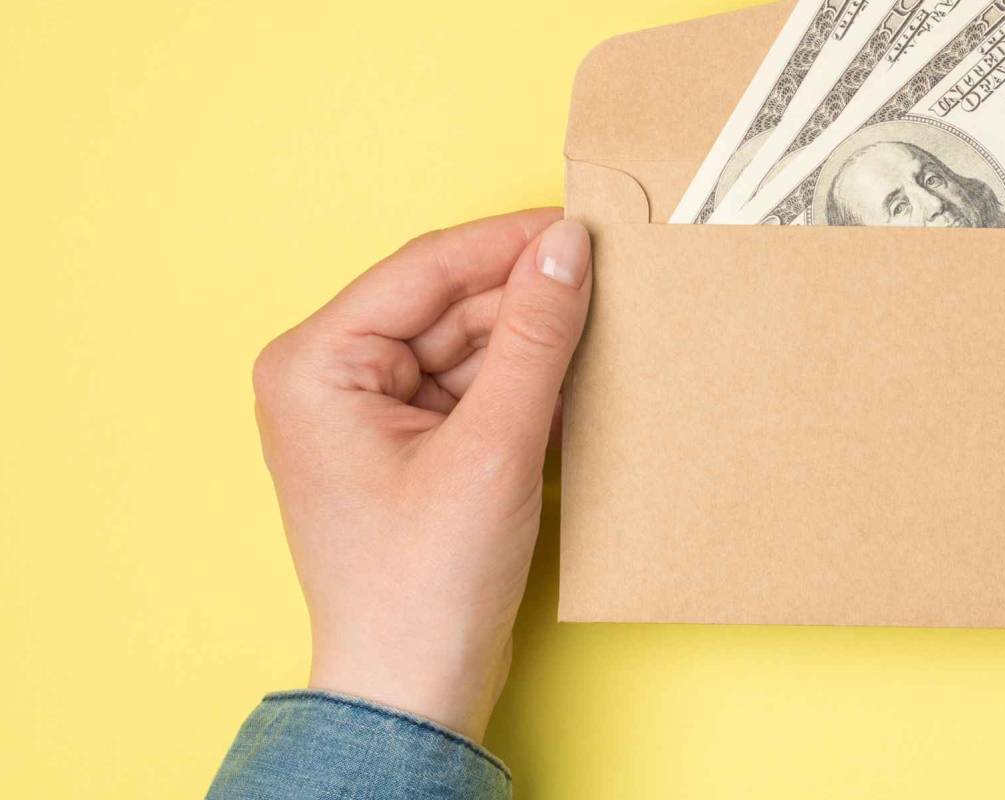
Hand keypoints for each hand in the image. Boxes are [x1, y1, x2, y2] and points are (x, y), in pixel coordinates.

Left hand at [251, 208, 591, 739]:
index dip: (512, 243)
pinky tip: (581, 381)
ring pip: (470, 345)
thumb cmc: (424, 585)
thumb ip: (535, 338)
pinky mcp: (409, 448)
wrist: (414, 689)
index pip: (426, 268)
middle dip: (530, 298)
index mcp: (316, 363)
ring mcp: (369, 414)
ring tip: (608, 331)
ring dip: (535, 343)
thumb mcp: (494, 446)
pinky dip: (527, 385)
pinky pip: (475, 388)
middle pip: (450, 304)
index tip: (586, 227)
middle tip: (614, 280)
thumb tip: (568, 248)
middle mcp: (330, 378)